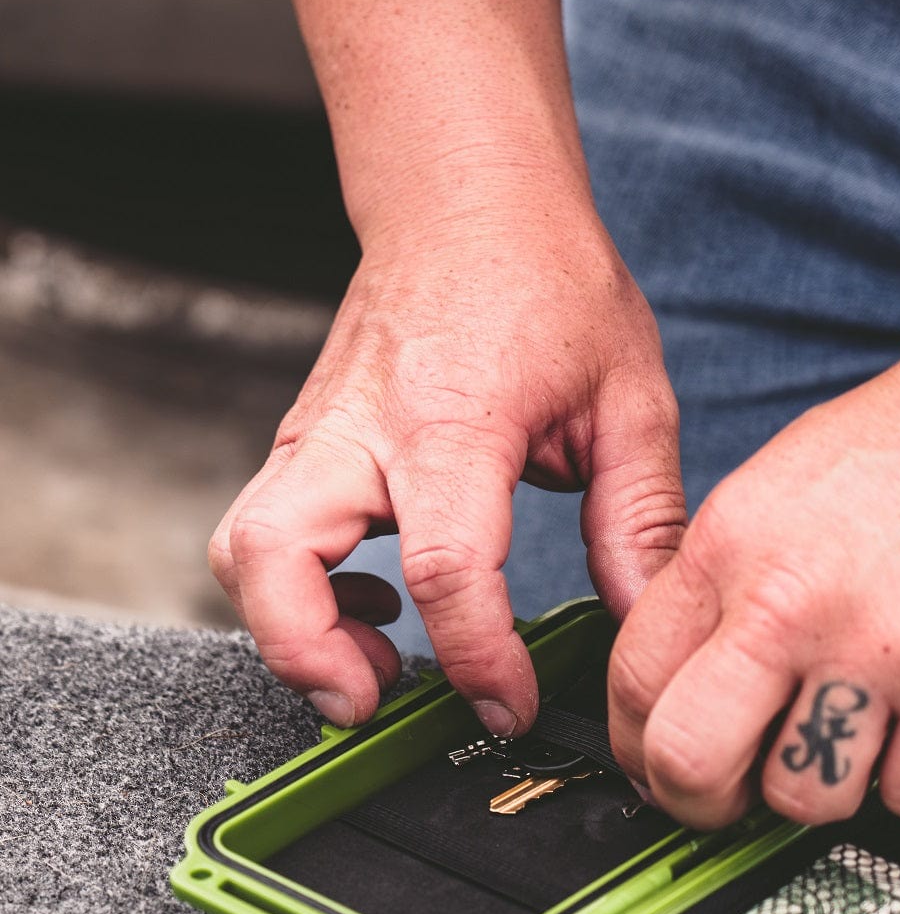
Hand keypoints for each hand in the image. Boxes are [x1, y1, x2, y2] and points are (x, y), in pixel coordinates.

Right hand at [209, 203, 684, 732]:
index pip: (445, 569)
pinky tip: (378, 600)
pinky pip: (265, 532)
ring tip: (377, 664)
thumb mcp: (629, 400)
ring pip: (243, 551)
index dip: (477, 660)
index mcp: (453, 421)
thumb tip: (643, 614)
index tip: (509, 707)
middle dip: (308, 658)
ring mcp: (318, 433)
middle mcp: (360, 428)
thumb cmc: (551, 284)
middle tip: (377, 703)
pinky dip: (298, 591)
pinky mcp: (308, 442)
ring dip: (290, 630)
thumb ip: (639, 516)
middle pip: (270, 560)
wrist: (472, 206)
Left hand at [607, 300, 899, 829]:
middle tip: (729, 798)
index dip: (634, 743)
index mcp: (730, 544)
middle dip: (698, 801)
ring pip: (804, 800)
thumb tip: (677, 681)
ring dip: (824, 787)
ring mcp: (880, 645)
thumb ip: (720, 585)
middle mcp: (791, 598)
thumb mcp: (776, 490)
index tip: (656, 764)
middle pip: (689, 761)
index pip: (633, 679)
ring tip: (853, 735)